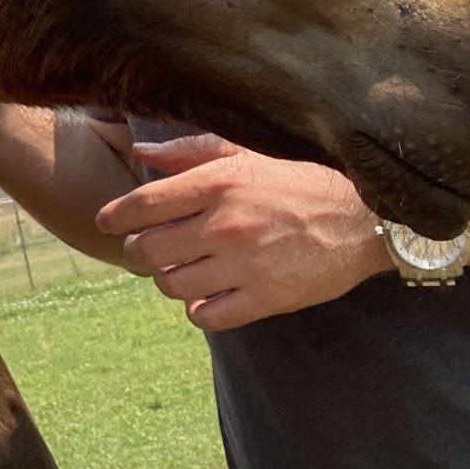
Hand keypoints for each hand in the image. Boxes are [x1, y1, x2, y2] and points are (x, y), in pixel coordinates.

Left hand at [94, 135, 387, 330]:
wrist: (365, 219)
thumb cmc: (297, 182)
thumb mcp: (244, 155)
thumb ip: (189, 152)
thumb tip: (139, 152)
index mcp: (219, 183)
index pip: (144, 203)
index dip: (115, 214)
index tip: (105, 221)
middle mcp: (226, 224)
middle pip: (149, 249)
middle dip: (140, 249)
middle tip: (151, 247)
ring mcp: (245, 265)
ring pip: (171, 285)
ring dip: (168, 279)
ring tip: (182, 269)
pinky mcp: (266, 299)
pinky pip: (206, 316)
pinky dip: (198, 309)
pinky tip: (208, 295)